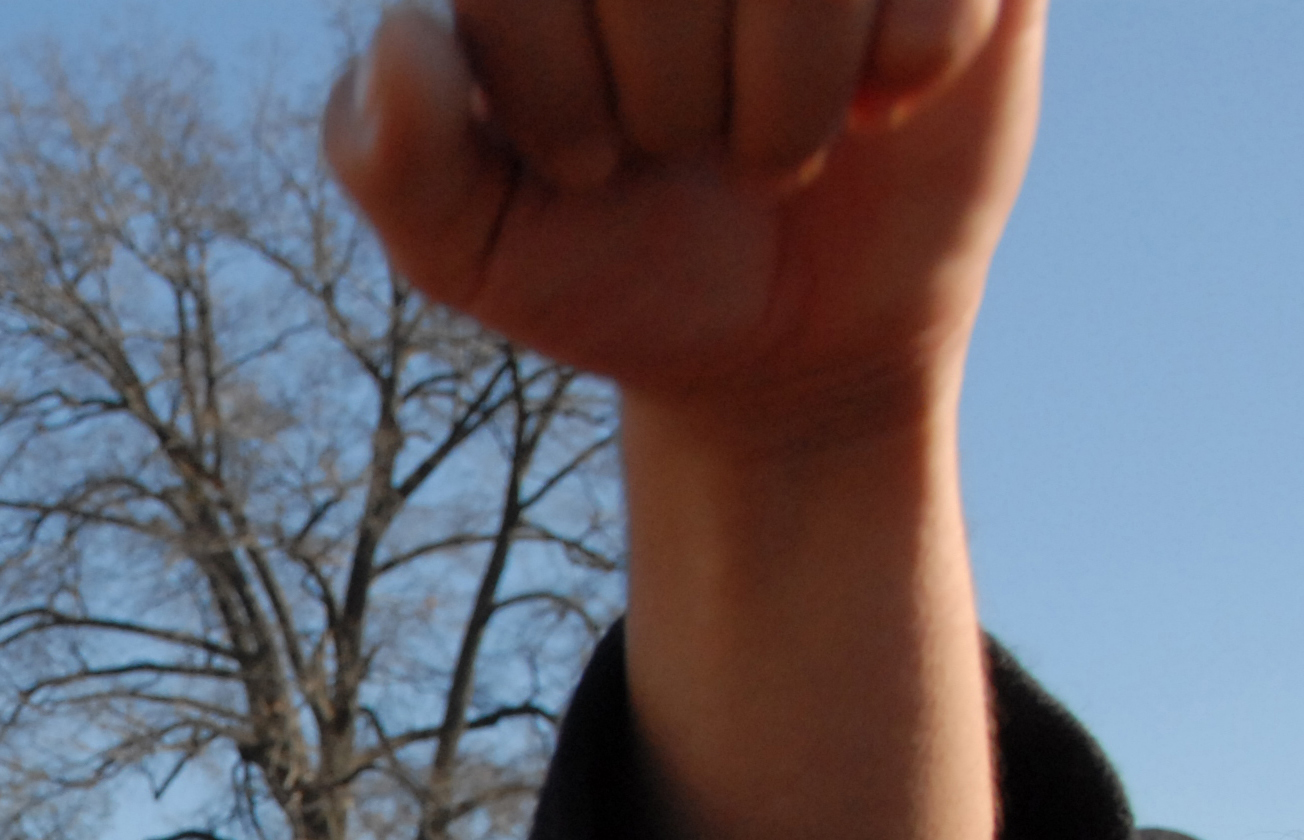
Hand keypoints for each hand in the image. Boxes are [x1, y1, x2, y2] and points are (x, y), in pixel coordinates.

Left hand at [327, 0, 1039, 448]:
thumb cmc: (618, 264)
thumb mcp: (471, 248)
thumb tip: (401, 31)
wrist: (783, 343)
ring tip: (781, 145)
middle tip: (692, 152)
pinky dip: (907, 65)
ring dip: (787, 102)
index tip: (585, 164)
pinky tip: (882, 100)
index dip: (555, 94)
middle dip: (674, 103)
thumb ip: (396, 157)